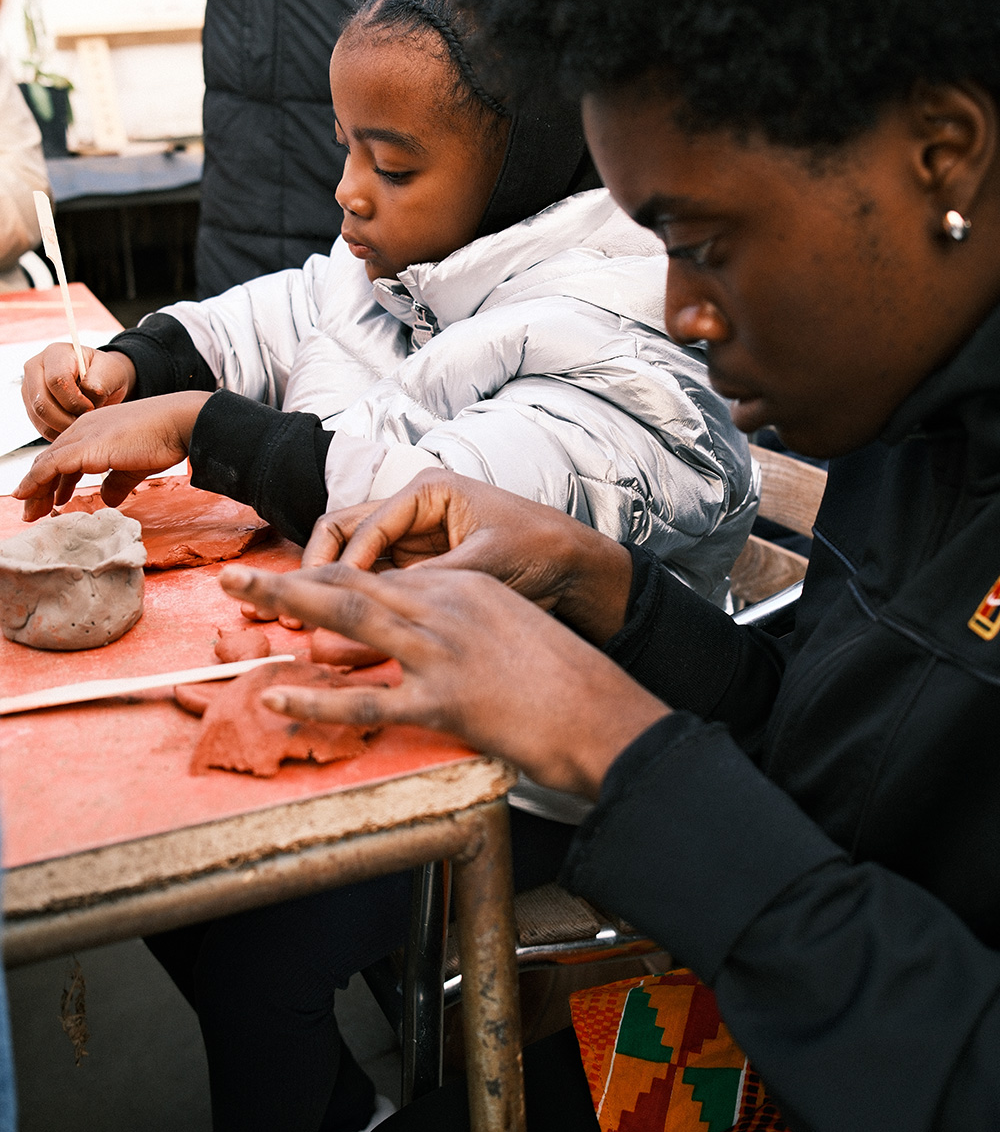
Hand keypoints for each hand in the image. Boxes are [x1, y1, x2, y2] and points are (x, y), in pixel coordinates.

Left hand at [14, 391, 210, 519]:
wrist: (179, 422)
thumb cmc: (164, 438)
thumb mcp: (134, 465)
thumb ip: (117, 482)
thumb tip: (107, 499)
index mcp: (94, 429)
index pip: (64, 456)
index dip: (54, 480)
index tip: (52, 500)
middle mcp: (83, 429)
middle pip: (50, 460)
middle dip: (39, 488)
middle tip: (33, 511)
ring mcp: (83, 436)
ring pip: (45, 464)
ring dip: (34, 490)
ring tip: (29, 512)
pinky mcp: (86, 447)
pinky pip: (50, 466)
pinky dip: (35, 481)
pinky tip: (26, 495)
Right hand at [21, 344, 136, 439]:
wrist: (100, 382)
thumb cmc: (105, 374)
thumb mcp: (111, 372)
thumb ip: (100, 382)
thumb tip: (88, 396)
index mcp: (56, 353)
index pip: (57, 380)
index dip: (75, 400)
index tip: (91, 407)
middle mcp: (36, 368)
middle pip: (42, 402)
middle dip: (67, 419)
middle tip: (86, 421)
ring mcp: (29, 388)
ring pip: (39, 417)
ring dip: (63, 427)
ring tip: (82, 423)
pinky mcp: (30, 406)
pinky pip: (41, 427)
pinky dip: (59, 433)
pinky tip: (74, 428)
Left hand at [220, 561, 667, 798]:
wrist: (602, 711)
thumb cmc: (565, 676)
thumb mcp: (511, 629)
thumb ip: (463, 624)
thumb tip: (424, 640)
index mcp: (463, 586)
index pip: (382, 576)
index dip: (329, 579)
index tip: (290, 581)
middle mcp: (446, 607)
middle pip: (354, 585)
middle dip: (291, 580)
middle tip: (238, 578)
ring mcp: (442, 651)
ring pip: (350, 621)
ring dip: (288, 608)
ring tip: (241, 603)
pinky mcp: (443, 700)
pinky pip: (367, 699)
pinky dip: (317, 698)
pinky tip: (277, 694)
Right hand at [303, 472, 633, 645]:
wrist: (578, 571)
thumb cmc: (540, 550)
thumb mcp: (483, 564)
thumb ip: (430, 582)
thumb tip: (379, 606)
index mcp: (429, 492)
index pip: (363, 524)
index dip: (341, 567)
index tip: (325, 603)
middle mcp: (414, 511)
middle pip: (344, 534)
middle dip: (317, 570)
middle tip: (292, 608)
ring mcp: (415, 540)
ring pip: (353, 560)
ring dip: (328, 588)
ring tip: (300, 621)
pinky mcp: (421, 568)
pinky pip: (376, 583)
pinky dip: (355, 603)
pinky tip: (337, 631)